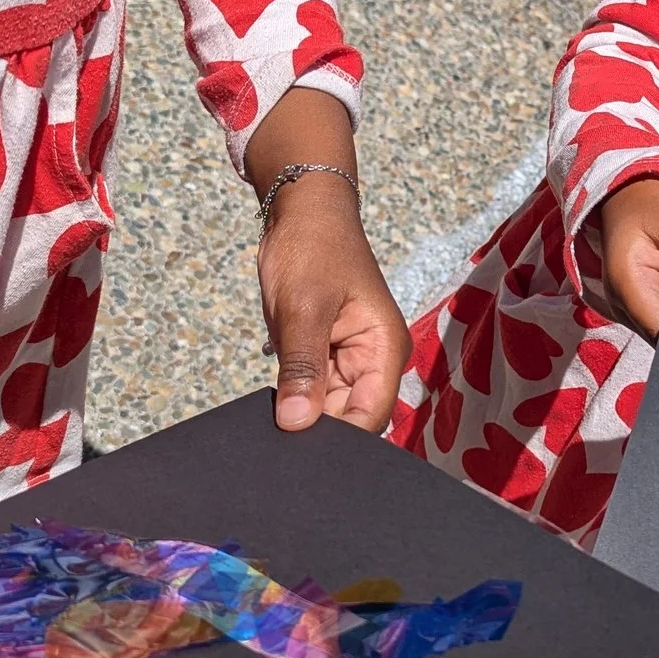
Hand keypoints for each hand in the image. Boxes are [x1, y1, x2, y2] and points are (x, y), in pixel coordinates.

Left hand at [257, 174, 408, 431]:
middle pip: (351, 418)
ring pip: (328, 408)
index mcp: (384, 349)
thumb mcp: (303, 308)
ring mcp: (349, 359)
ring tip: (274, 411)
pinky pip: (312, 390)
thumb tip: (296, 423)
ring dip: (302, 411)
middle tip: (279, 430)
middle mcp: (373, 360)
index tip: (299, 445)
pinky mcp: (325, 356)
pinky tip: (274, 398)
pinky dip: (293, 395)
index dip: (339, 437)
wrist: (302, 212)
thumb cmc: (312, 248)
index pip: (370, 416)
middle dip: (317, 427)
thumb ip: (302, 368)